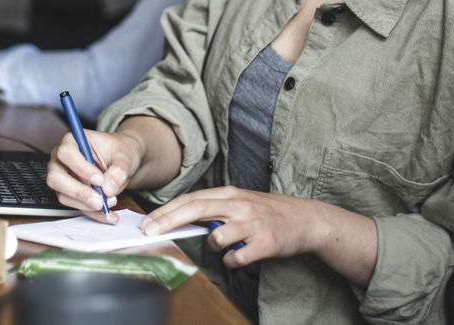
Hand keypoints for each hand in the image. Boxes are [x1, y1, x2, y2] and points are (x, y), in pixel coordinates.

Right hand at [45, 128, 143, 221]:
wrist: (122, 163)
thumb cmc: (119, 152)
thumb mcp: (124, 155)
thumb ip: (118, 170)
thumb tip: (108, 188)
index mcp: (72, 141)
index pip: (66, 153)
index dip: (80, 167)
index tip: (99, 179)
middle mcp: (62, 160)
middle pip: (56, 177)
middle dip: (78, 192)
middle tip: (99, 201)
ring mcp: (63, 179)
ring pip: (63, 196)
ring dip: (86, 205)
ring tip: (109, 203)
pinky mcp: (70, 195)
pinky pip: (76, 207)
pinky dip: (93, 214)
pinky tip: (108, 215)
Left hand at [140, 187, 349, 270]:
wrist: (305, 219)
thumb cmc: (267, 212)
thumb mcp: (240, 202)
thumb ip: (214, 208)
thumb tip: (181, 219)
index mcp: (230, 194)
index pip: (191, 199)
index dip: (167, 210)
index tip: (147, 221)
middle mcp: (239, 205)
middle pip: (196, 209)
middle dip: (168, 221)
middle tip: (149, 232)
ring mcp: (252, 224)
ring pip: (217, 237)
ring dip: (214, 245)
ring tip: (227, 245)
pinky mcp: (265, 243)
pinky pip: (237, 258)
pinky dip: (233, 261)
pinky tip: (241, 256)